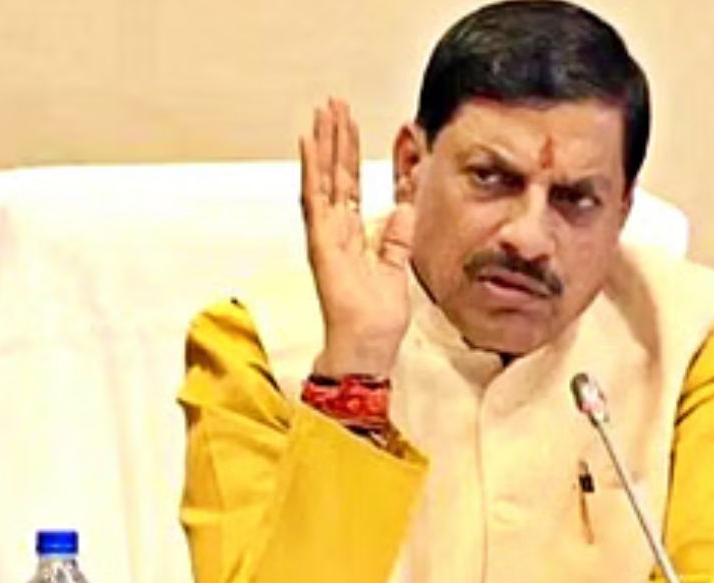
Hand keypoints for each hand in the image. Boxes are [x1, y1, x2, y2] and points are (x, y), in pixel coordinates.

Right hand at [299, 98, 415, 377]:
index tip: (349, 125)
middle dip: (334, 139)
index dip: (349, 154)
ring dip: (322, 144)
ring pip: (322, 179)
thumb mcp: (396, 269)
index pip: (349, 186)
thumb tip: (404, 207)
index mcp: (352, 237)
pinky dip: (311, 169)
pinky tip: (309, 142)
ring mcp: (325, 236)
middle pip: (334, 175)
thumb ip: (397, 238)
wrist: (367, 346)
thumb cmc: (376, 318)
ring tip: (322, 112)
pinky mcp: (321, 243)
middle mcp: (334, 231)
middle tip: (333, 104)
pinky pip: (315, 200)